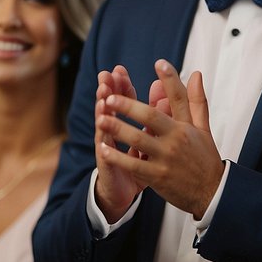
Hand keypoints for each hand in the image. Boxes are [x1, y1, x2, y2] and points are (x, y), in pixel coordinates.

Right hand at [92, 66, 148, 221]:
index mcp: (128, 123)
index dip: (122, 85)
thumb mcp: (151, 137)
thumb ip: (156, 112)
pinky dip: (103, 139)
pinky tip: (100, 128)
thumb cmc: (140, 162)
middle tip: (106, 77)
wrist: (125, 191)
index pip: (124, 99)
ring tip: (102, 97)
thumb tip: (162, 89)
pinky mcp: (107, 163)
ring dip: (102, 111)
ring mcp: (109, 147)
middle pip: (110, 107)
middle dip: (109, 91)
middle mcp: (115, 132)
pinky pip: (105, 150)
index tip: (120, 70)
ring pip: (104, 125)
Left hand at [96, 60, 222, 218]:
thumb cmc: (205, 158)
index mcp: (186, 126)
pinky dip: (118, 156)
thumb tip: (196, 73)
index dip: (170, 80)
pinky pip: (134, 165)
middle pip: (150, 117)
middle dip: (129, 105)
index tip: (159, 63)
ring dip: (118, 128)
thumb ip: (196, 100)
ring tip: (101, 118)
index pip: (178, 98)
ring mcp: (166, 158)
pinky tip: (104, 148)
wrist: (212, 193)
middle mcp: (176, 140)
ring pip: (138, 139)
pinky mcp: (157, 176)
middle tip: (110, 97)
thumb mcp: (203, 128)